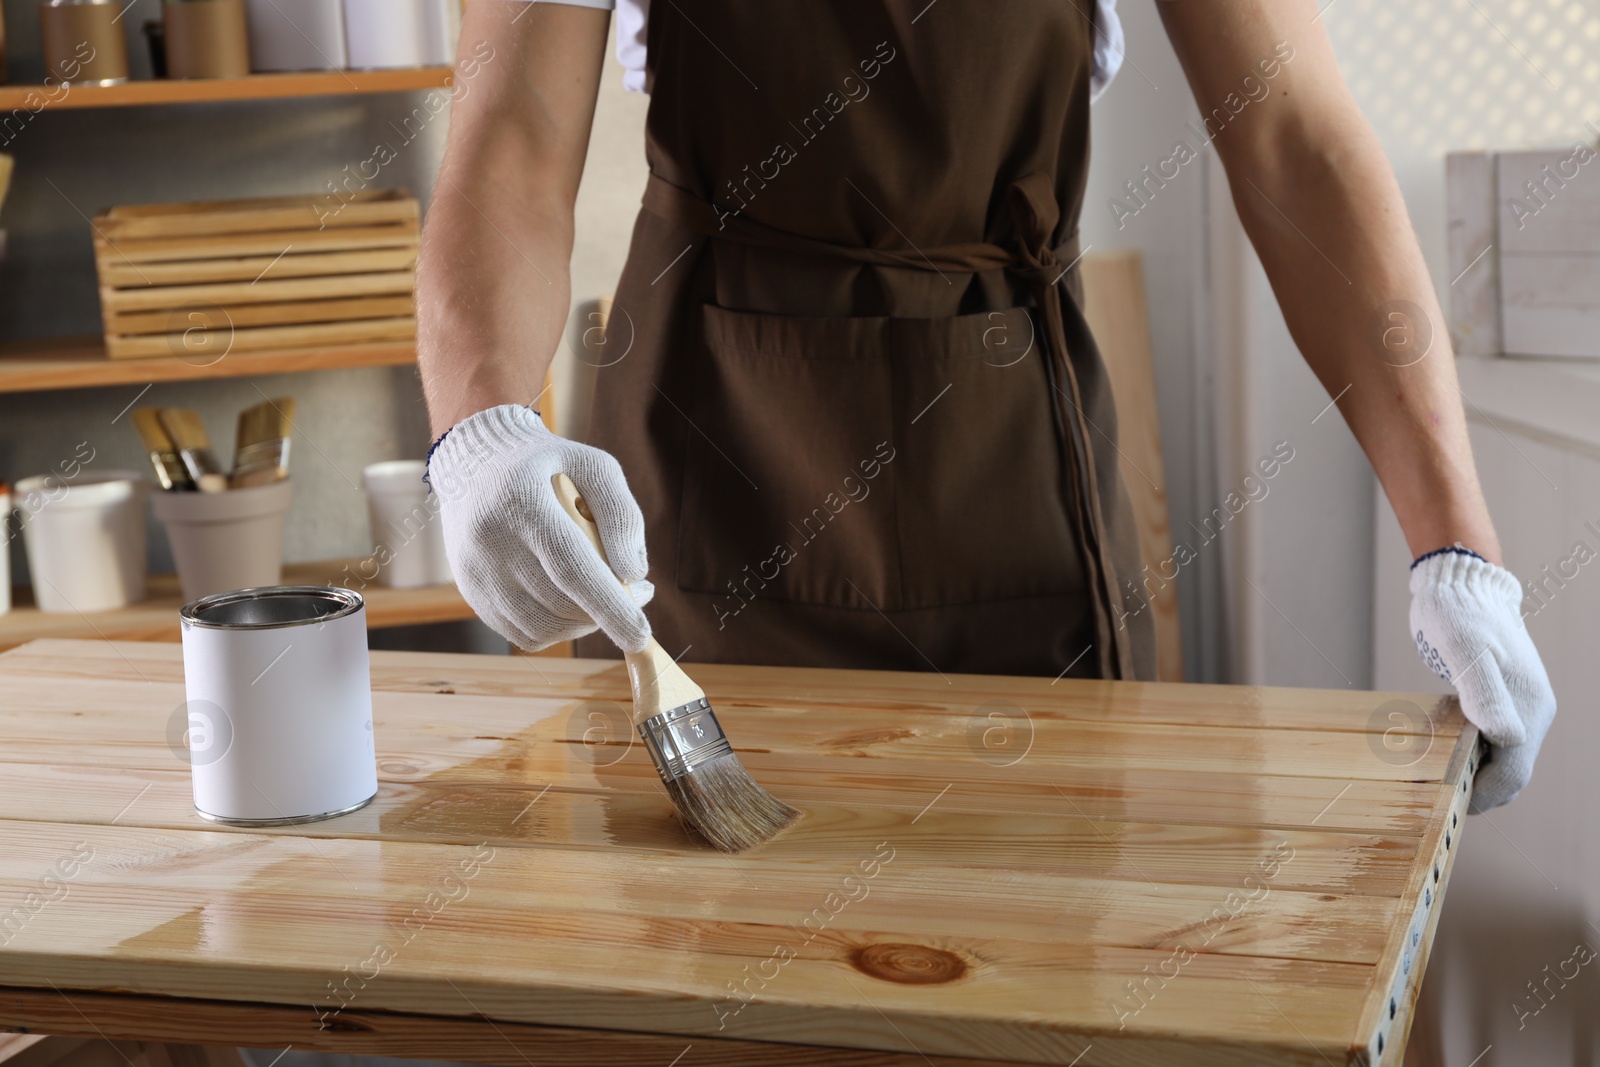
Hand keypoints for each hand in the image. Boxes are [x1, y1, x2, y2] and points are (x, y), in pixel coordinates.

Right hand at [427, 405, 652, 651]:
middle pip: (559, 603)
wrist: (474, 462)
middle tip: (635, 593)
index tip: (640, 635)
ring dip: (583, 623)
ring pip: (542, 627)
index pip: (570, 566)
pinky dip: (555, 629)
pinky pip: (523, 634)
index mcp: (522, 500)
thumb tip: (634, 574)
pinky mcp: (470, 592)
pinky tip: (567, 600)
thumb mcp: (594, 465)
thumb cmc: (547, 464)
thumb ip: (622, 514)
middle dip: (606, 612)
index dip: (608, 605)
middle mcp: (491, 539)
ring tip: (599, 593)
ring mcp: (475, 570)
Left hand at [1409, 548, 1555, 810]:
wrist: (1462, 583)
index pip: (1513, 773)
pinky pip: (1497, 740)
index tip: (1450, 803)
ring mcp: (1523, 704)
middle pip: (1512, 772)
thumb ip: (1483, 692)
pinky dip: (1474, 753)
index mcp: (1527, 707)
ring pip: (1505, 758)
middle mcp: (1532, 710)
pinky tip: (1444, 747)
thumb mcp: (1463, 650)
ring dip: (1476, 772)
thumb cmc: (1457, 612)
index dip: (1484, 794)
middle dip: (1480, 789)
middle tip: (1438, 795)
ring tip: (1437, 774)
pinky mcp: (1507, 697)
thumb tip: (1505, 737)